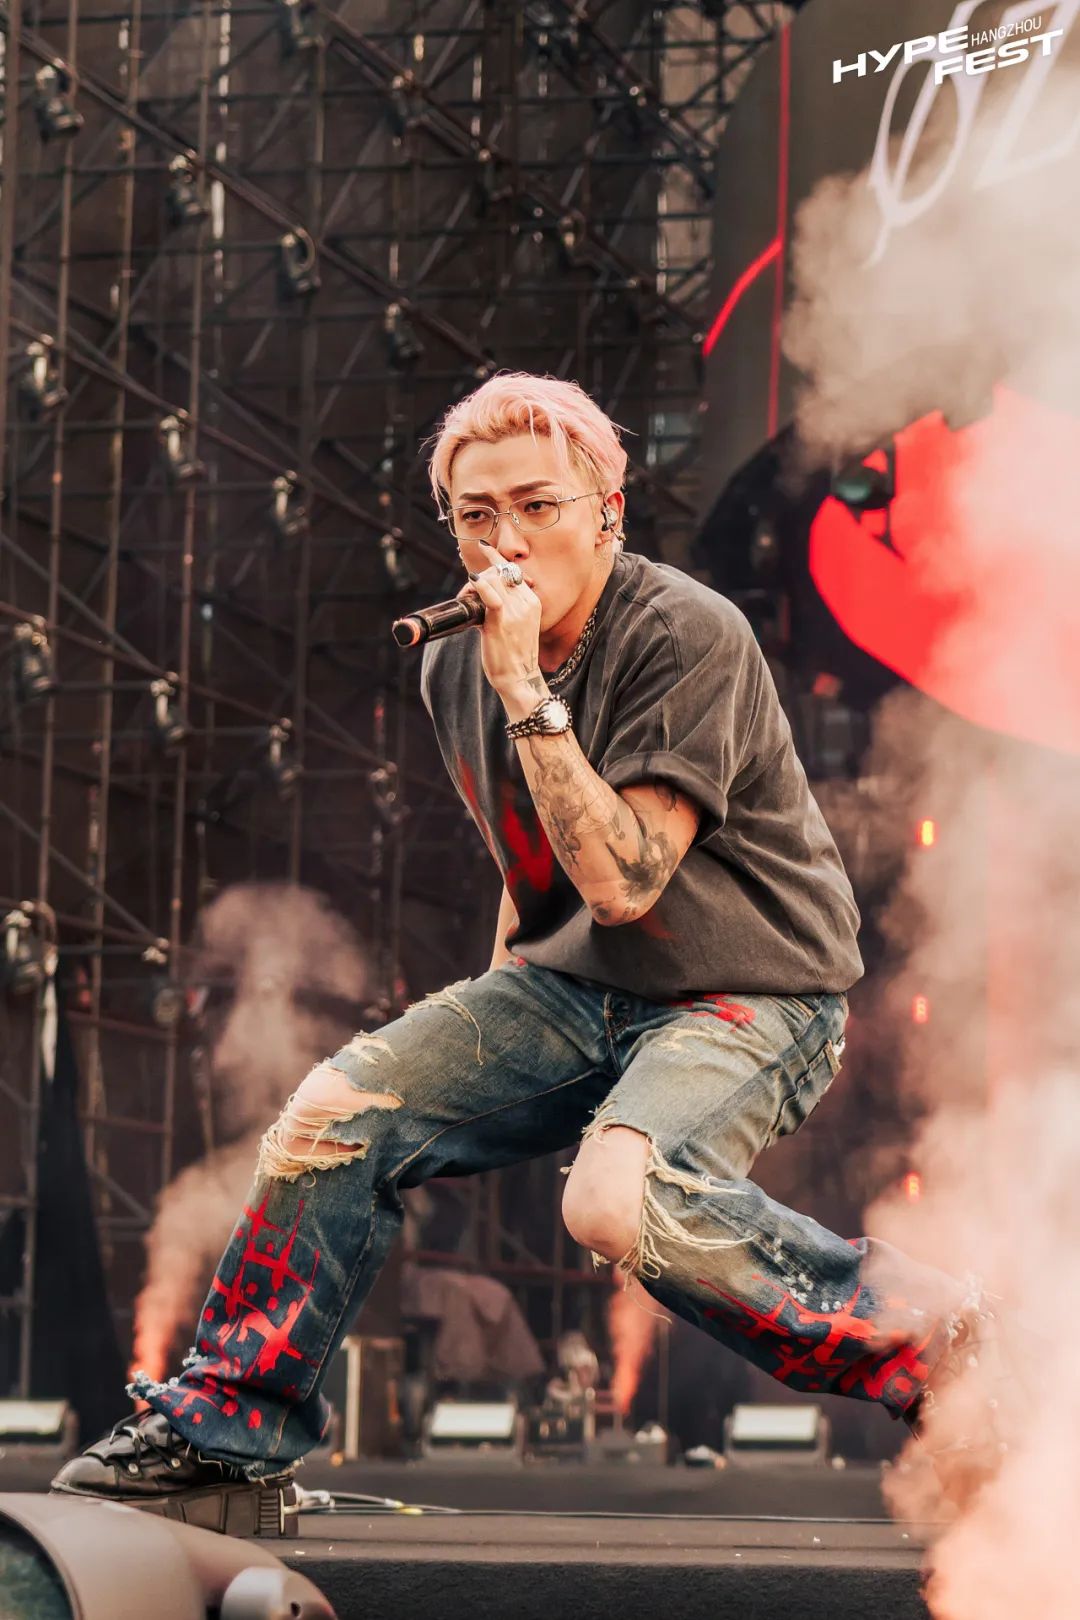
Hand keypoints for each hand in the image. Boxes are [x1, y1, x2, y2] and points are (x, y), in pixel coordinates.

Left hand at [456, 541, 542, 702]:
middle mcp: (527, 602)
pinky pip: (490, 595)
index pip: (513, 572)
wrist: (520, 678)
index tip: (485, 549)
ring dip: (473, 585)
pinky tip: (471, 583)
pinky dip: (478, 585)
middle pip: (500, 573)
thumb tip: (481, 597)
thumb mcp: (516, 627)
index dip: (496, 559)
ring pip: (492, 580)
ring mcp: (516, 610)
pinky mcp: (502, 620)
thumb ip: (504, 608)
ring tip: (465, 599)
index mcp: (532, 601)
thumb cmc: (513, 656)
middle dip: (480, 576)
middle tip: (467, 593)